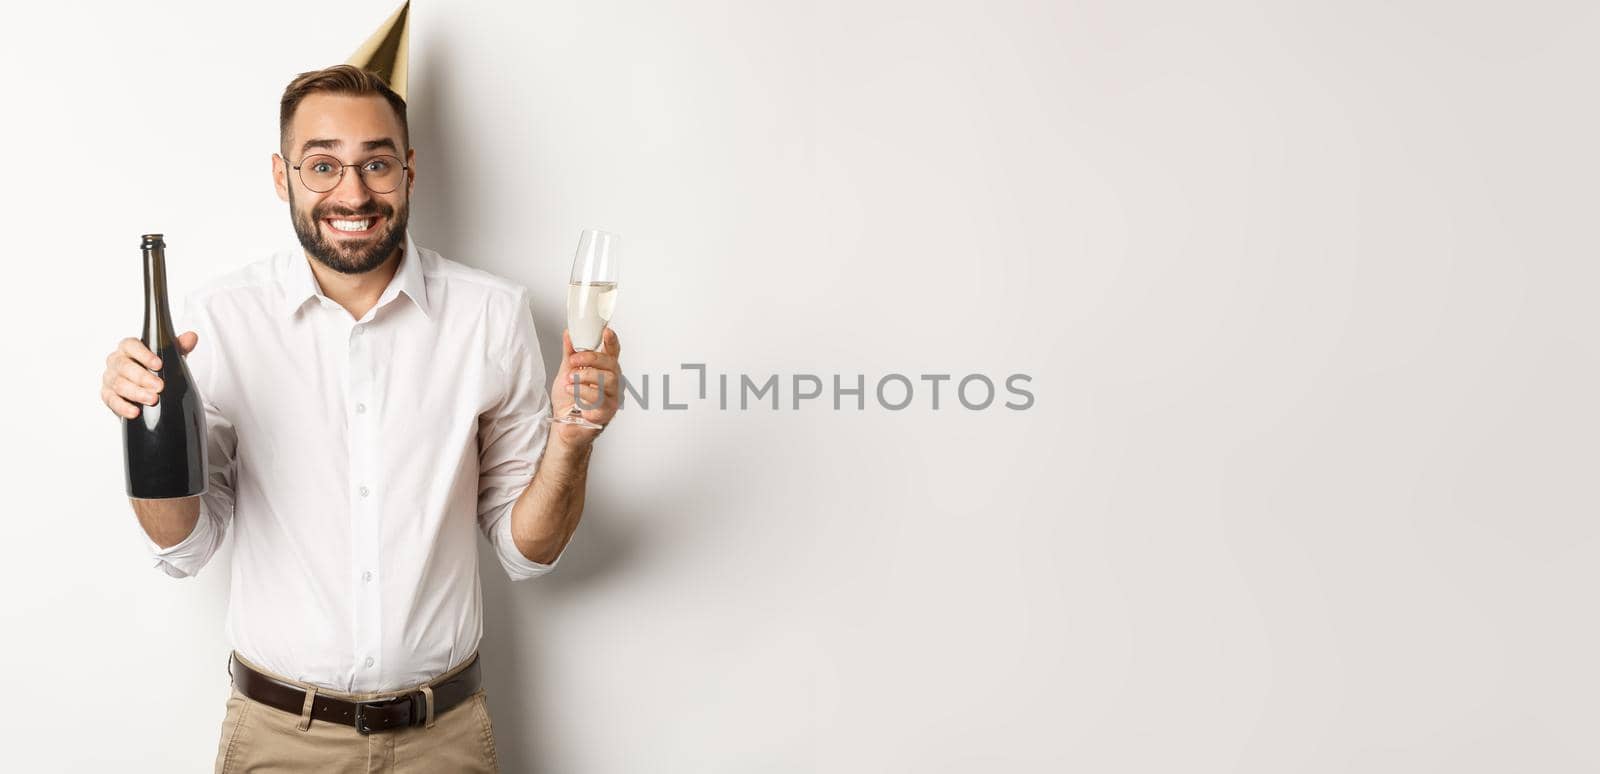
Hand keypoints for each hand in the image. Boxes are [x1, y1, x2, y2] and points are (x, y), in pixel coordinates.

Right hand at [101, 332, 197, 418]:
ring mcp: (110, 378)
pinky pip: (111, 400)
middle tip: (159, 387)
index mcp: (128, 348)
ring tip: (152, 400)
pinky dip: (123, 407)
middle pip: (123, 366)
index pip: (130, 345)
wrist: (146, 388)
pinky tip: (135, 412)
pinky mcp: (107, 395)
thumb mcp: (169, 357)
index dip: (143, 354)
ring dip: (136, 393)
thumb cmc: (155, 368)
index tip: (159, 365)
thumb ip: (179, 347)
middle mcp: (116, 360)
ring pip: (118, 384)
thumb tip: (191, 337)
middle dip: (142, 377)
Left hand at [549, 327, 621, 446]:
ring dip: (586, 376)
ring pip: (608, 380)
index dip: (611, 341)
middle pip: (611, 364)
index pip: (612, 352)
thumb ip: (570, 355)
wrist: (562, 426)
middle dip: (591, 358)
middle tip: (575, 360)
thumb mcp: (566, 373)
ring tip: (570, 379)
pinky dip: (583, 392)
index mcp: (604, 370)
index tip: (607, 330)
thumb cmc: (568, 402)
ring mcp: (611, 397)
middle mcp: (611, 383)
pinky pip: (600, 397)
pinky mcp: (607, 411)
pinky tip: (572, 391)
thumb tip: (569, 334)